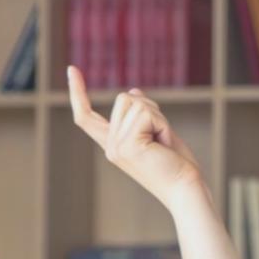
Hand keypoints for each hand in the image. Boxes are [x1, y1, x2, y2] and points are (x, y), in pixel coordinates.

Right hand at [67, 64, 206, 210]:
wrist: (186, 189)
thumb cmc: (176, 164)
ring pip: (135, 102)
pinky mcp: (128, 145)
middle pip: (123, 99)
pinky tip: (165, 144)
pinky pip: (147, 113)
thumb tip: (134, 92)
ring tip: (164, 142)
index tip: (72, 69)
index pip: (85, 116)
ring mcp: (116, 146)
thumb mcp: (157, 133)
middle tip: (162, 137)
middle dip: (151, 109)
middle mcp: (110, 146)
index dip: (77, 92)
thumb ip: (142, 114)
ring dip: (158, 116)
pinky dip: (162, 124)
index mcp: (113, 144)